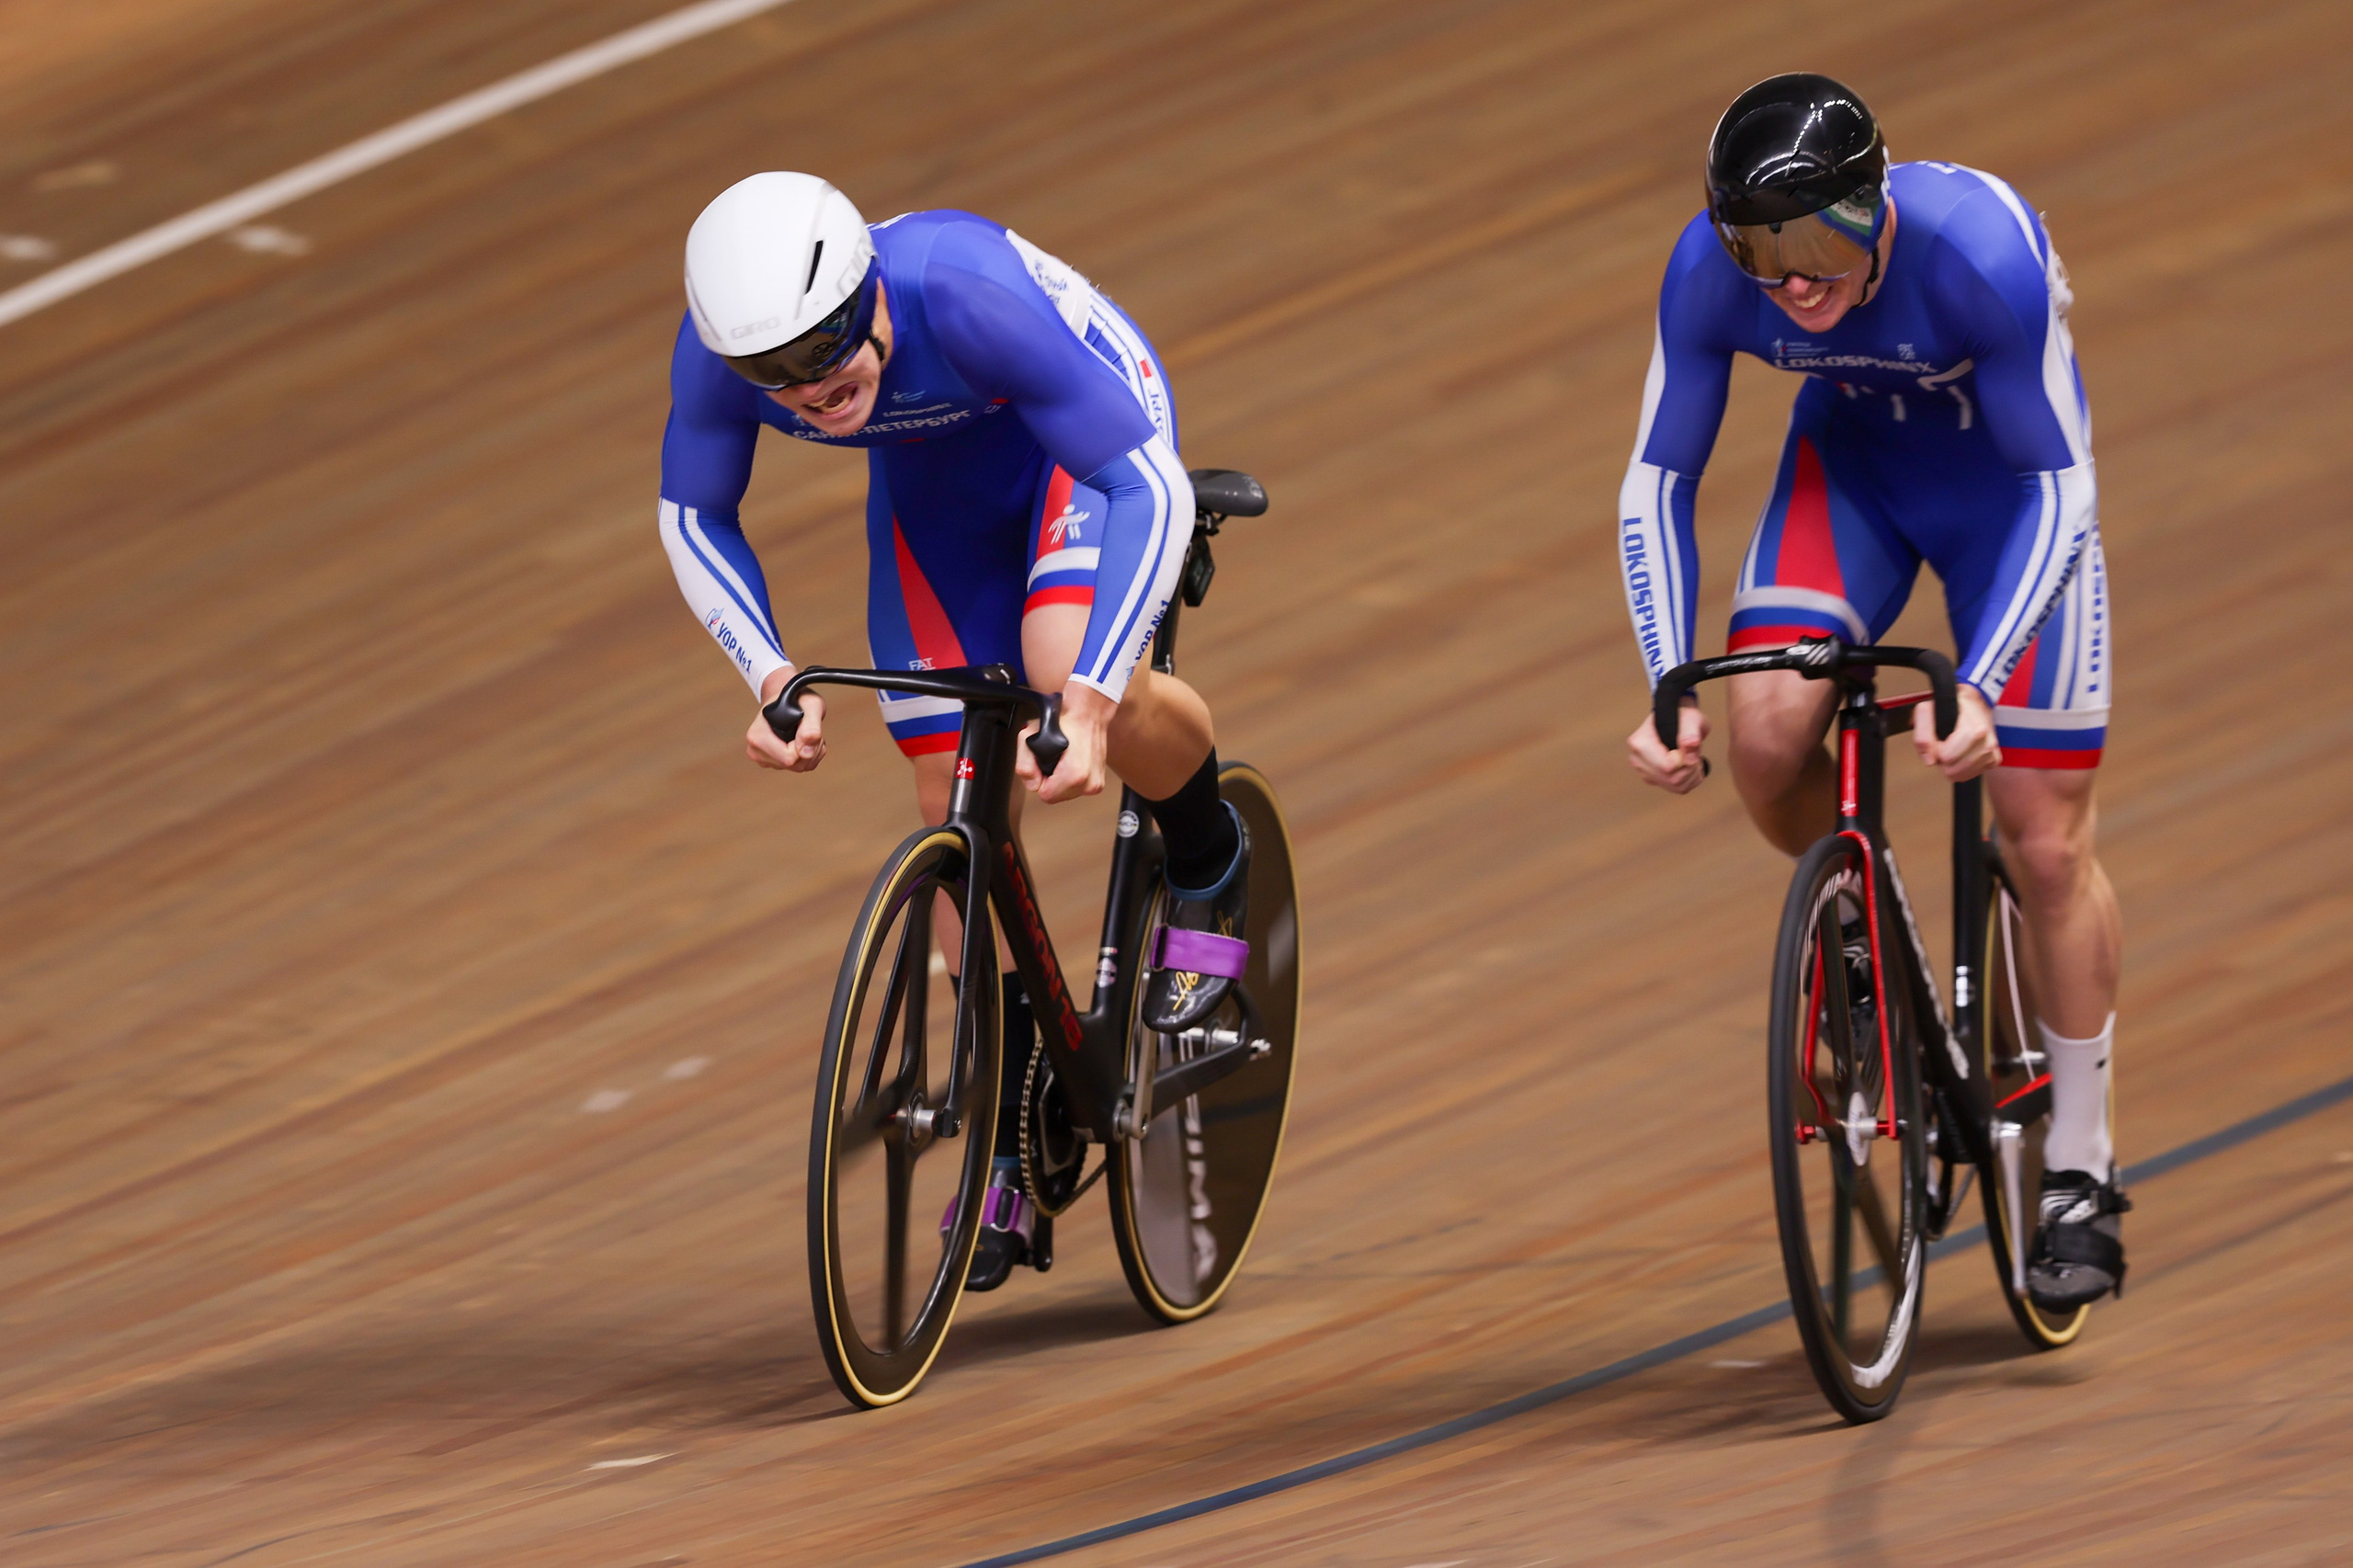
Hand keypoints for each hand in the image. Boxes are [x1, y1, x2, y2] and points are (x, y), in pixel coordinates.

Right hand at [747, 666, 826, 771]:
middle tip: (807, 729)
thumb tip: (806, 752)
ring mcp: (763, 758)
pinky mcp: (772, 762)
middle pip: (794, 766)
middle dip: (809, 750)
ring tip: (804, 732)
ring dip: (810, 752)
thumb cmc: (797, 698)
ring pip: (798, 768)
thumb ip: (811, 727)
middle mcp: (755, 750)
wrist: (788, 697)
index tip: (803, 728)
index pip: (788, 759)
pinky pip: (799, 767)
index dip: (803, 746)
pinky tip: (802, 740)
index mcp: (757, 736)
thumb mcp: (811, 705)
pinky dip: (807, 755)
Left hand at [1018, 682, 1112, 802]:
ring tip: (1063, 759)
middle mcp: (1089, 783)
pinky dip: (1070, 779)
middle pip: (1055, 797)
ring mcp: (1096, 784)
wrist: (1088, 713)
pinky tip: (1071, 762)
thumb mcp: (1029, 735)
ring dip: (1060, 781)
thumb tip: (1032, 782)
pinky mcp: (1099, 782)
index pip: (1045, 795)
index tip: (1044, 762)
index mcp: (1075, 775)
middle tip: (1053, 759)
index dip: (1039, 779)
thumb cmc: (1063, 720)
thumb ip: (1023, 765)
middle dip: (1049, 781)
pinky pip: (1076, 789)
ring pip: (1065, 794)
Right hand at [1627, 698, 1708, 792]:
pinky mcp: (1653, 779)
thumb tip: (1691, 744)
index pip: (1667, 767)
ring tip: (1693, 757)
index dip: (1686, 761)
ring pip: (1675, 786)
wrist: (1677, 720)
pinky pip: (1677, 789)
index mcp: (1640, 742)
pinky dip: (1689, 780)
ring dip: (1692, 775)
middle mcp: (1637, 759)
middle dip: (1690, 769)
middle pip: (1671, 779)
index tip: (1693, 747)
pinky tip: (1689, 765)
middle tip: (1696, 753)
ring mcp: (1643, 771)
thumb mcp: (1690, 718)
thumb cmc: (1682, 716)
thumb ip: (1691, 731)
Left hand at [1913, 684, 2001, 779]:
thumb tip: (1930, 761)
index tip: (1938, 740)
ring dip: (1952, 766)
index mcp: (1975, 729)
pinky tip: (1961, 755)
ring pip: (1962, 775)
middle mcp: (1987, 742)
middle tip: (1944, 745)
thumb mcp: (1927, 711)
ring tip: (1952, 748)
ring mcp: (1992, 752)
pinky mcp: (1994, 760)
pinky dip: (1962, 769)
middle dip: (1943, 761)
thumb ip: (1922, 735)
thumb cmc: (1950, 707)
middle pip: (1954, 770)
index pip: (1947, 757)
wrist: (1974, 703)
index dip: (1936, 751)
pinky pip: (1971, 775)